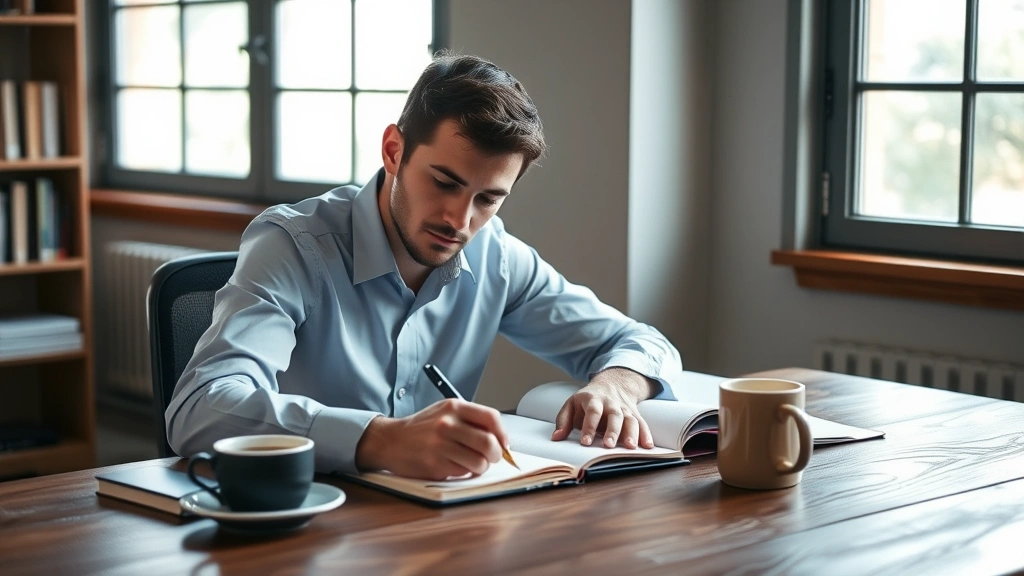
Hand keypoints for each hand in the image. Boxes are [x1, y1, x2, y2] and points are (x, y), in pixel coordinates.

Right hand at [355, 399, 509, 480]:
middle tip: (492, 458)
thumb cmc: (422, 428)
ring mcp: (440, 445)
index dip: (502, 434)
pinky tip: (455, 465)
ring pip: (479, 462)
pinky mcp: (435, 464)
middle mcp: (447, 424)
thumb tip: (500, 438)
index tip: (503, 443)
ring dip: (481, 467)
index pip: (491, 418)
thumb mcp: (445, 412)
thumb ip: (470, 420)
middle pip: (489, 443)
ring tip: (473, 463)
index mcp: (453, 407)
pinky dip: (464, 472)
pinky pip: (463, 472)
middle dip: (496, 455)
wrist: (391, 441)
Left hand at [551, 368, 656, 448]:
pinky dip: (646, 435)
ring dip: (631, 433)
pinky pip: (642, 423)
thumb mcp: (572, 404)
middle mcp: (611, 403)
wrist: (612, 383)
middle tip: (608, 445)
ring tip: (630, 447)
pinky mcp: (635, 414)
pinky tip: (647, 447)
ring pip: (630, 419)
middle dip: (612, 431)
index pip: (592, 412)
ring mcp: (625, 409)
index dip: (589, 427)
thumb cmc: (588, 400)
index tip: (586, 442)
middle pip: (614, 415)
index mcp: (593, 399)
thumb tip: (556, 437)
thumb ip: (563, 421)